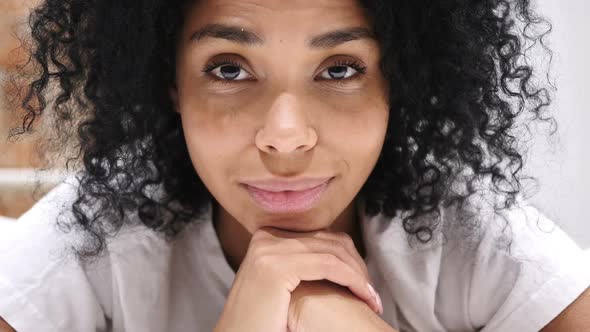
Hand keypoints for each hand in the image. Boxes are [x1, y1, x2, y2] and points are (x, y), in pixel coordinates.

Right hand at [213, 226, 382, 331]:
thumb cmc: (263, 323)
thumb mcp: (282, 286)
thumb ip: (301, 265)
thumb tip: (341, 257)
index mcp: (267, 237)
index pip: (321, 236)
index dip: (349, 258)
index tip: (363, 283)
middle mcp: (266, 237)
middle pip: (330, 240)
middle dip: (357, 266)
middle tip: (371, 293)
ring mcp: (269, 249)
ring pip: (334, 252)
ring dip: (359, 275)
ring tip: (372, 298)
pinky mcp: (275, 266)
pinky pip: (329, 265)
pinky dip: (353, 280)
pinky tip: (364, 296)